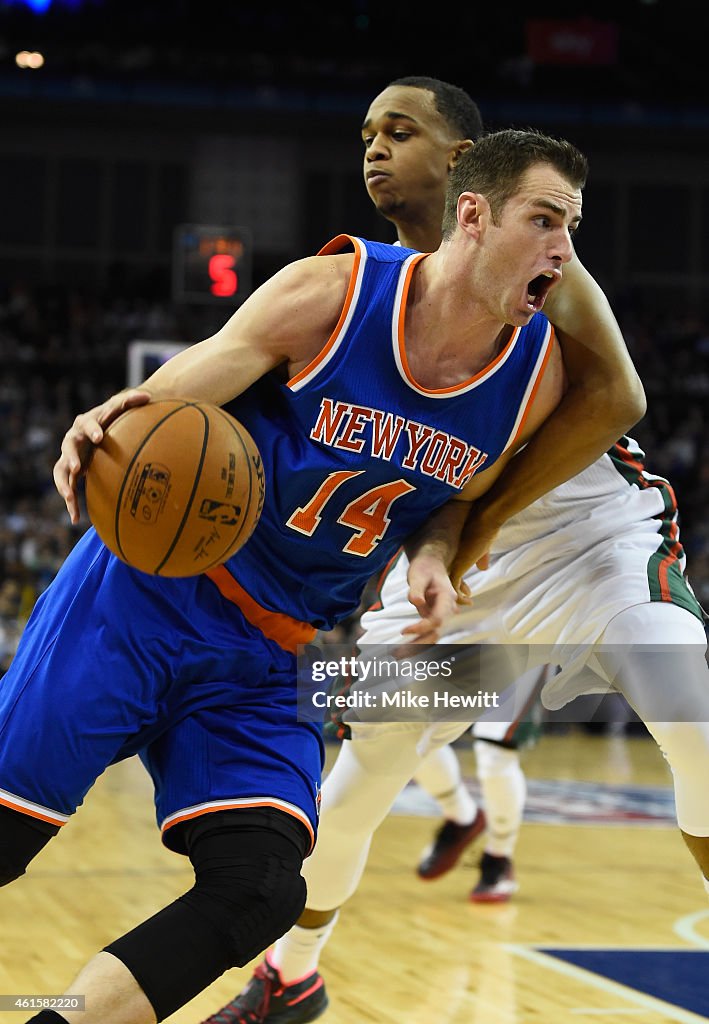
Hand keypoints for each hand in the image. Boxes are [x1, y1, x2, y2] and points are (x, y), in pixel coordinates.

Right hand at [53, 389, 151, 523]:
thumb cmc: (113, 417)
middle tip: (78, 468)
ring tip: (70, 497)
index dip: (92, 430)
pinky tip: (76, 519)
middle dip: (71, 457)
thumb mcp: (120, 408)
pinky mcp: (71, 471)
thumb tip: (148, 395)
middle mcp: (74, 438)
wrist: (102, 428)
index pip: (87, 424)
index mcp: (86, 423)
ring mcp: (70, 456)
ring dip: (64, 483)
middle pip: (68, 447)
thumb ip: (132, 401)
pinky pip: (67, 486)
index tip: (100, 438)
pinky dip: (70, 502)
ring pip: (61, 470)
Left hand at [396, 554, 457, 650]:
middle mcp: (447, 610)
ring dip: (417, 647)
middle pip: (436, 633)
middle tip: (398, 653)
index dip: (421, 628)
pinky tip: (403, 649)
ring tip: (397, 655)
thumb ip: (417, 589)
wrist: (431, 564)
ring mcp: (441, 615)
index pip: (437, 620)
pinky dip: (417, 642)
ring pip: (432, 636)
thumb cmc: (425, 567)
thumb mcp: (418, 574)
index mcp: (447, 598)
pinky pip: (427, 633)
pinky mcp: (433, 618)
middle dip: (418, 645)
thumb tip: (416, 602)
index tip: (403, 631)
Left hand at [448, 516, 498, 594]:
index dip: (460, 582)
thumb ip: (480, 557)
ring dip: (456, 597)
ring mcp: (451, 563)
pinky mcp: (456, 568)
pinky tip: (467, 601)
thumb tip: (483, 567)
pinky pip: (454, 589)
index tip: (468, 589)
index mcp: (453, 553)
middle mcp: (448, 558)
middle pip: (446, 579)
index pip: (451, 570)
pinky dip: (459, 597)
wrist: (483, 520)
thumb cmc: (485, 528)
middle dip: (455, 590)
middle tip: (466, 596)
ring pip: (447, 586)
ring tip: (467, 603)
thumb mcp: (482, 546)